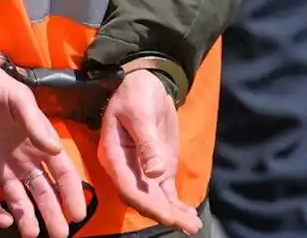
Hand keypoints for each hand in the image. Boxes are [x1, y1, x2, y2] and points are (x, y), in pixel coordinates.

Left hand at [0, 62, 86, 237]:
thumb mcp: (18, 99)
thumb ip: (36, 123)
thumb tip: (55, 150)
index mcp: (37, 144)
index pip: (61, 174)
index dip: (71, 193)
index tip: (78, 212)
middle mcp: (21, 162)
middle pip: (43, 194)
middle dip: (54, 215)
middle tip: (60, 235)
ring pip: (18, 203)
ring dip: (28, 219)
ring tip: (34, 234)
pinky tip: (5, 221)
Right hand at [98, 70, 200, 233]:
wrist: (145, 83)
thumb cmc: (137, 94)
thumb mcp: (141, 113)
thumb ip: (147, 143)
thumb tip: (155, 173)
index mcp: (114, 155)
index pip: (128, 187)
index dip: (147, 204)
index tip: (169, 215)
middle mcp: (125, 169)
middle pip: (142, 199)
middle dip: (164, 214)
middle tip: (187, 226)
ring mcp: (142, 171)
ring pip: (155, 200)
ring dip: (172, 215)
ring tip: (193, 226)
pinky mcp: (156, 170)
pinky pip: (164, 193)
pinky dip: (176, 206)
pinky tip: (189, 216)